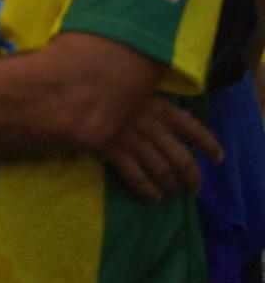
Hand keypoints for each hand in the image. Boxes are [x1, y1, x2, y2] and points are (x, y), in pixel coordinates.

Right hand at [100, 95, 222, 201]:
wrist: (65, 90)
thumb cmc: (100, 85)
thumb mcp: (134, 88)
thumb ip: (157, 103)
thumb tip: (184, 117)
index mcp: (158, 106)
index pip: (192, 127)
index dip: (208, 144)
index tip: (218, 158)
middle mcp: (151, 124)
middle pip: (181, 157)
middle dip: (191, 177)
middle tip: (194, 188)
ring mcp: (132, 138)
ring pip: (161, 169)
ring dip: (170, 185)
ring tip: (172, 193)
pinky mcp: (112, 150)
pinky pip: (136, 176)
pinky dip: (148, 189)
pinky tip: (153, 197)